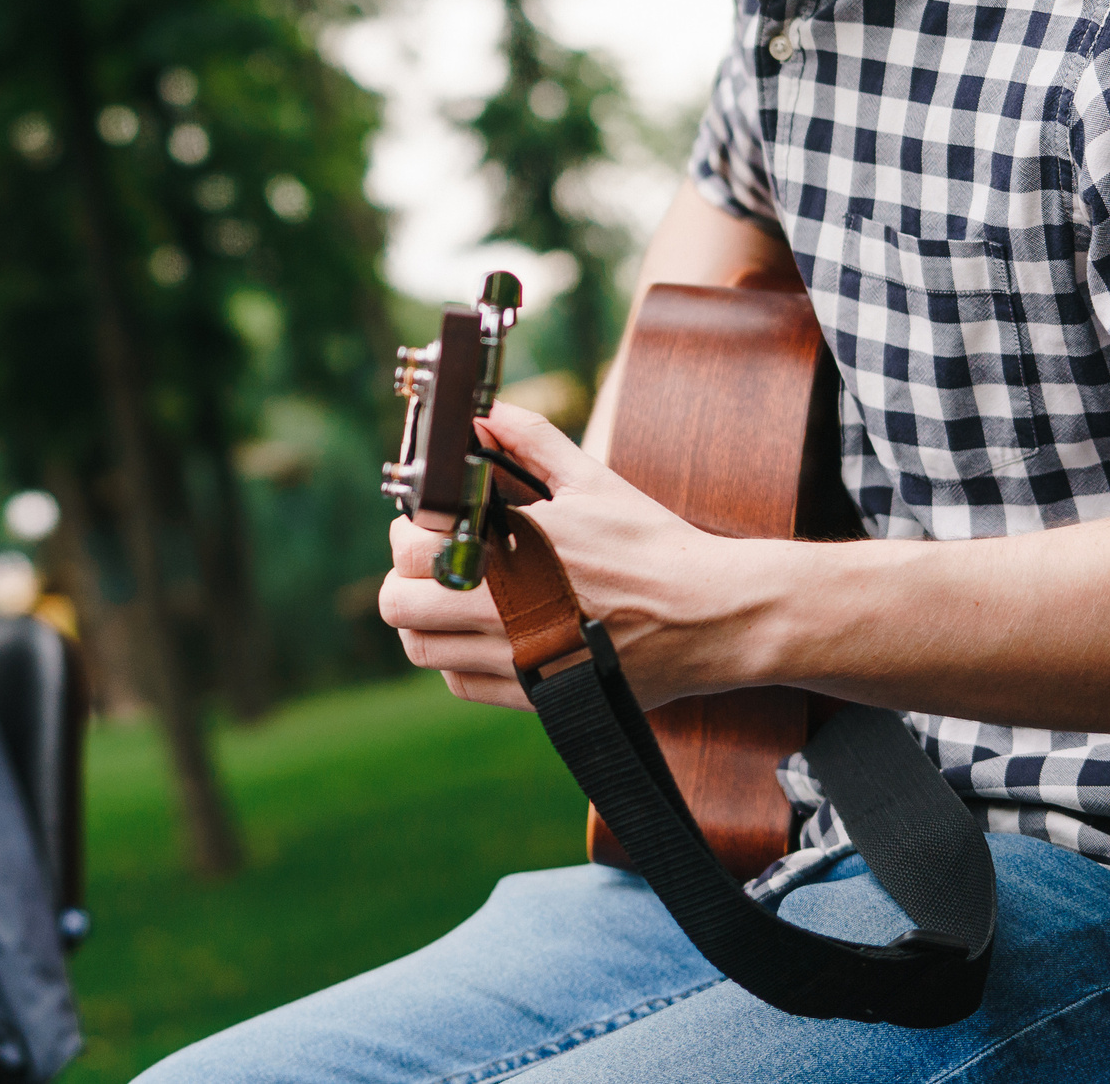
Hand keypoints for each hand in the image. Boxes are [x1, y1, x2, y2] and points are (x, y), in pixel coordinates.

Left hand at [378, 402, 782, 710]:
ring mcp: (518, 659)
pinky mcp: (534, 695)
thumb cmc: (652, 544)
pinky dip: (457, 659)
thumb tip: (481, 414)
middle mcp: (506, 611)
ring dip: (424, 620)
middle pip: (398, 605)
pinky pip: (459, 683)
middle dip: (406, 577)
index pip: (411, 549)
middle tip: (433, 562)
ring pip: (421, 650)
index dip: (409, 531)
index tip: (427, 523)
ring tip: (450, 598)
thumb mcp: (591, 478)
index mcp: (514, 551)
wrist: (711, 616)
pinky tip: (484, 632)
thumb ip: (529, 440)